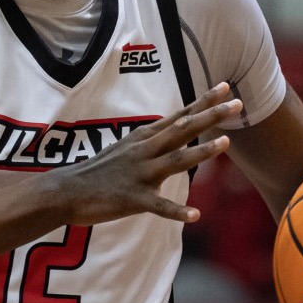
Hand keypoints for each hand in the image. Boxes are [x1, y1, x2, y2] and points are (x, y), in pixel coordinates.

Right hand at [50, 83, 239, 226]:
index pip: (179, 116)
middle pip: (183, 130)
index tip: (227, 87)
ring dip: (201, 152)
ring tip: (225, 144)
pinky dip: (177, 212)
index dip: (203, 102)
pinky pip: (158, 207)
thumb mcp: (125, 148)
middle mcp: (144, 151)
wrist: (65, 192)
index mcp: (143, 139)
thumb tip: (175, 130)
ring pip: (175, 161)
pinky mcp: (132, 199)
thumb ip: (152, 140)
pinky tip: (196, 215)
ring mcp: (139, 174)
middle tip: (238, 104)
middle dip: (211, 116)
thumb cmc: (97, 172)